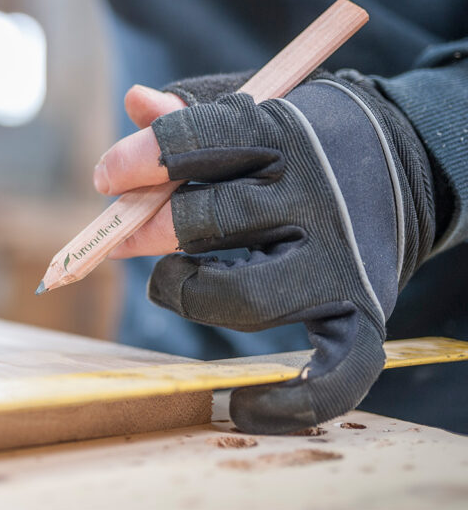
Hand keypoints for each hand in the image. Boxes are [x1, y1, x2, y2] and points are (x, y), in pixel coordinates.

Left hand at [96, 72, 435, 432]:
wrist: (404, 163)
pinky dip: (291, 401)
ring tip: (174, 280)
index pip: (204, 140)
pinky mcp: (360, 317)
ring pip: (242, 300)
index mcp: (287, 136)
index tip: (107, 178)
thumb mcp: (255, 108)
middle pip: (206, 222)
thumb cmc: (302, 141)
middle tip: (125, 235)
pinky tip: (245, 404)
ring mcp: (339, 265)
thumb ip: (193, 111)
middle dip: (148, 230)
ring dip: (188, 294)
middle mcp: (317, 200)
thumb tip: (136, 105)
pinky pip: (333, 377)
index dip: (141, 159)